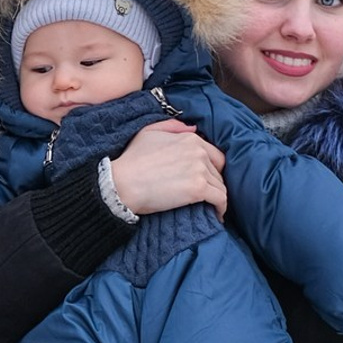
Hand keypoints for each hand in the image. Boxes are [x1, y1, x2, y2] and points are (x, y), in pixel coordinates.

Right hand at [112, 119, 226, 219]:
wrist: (121, 183)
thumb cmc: (131, 160)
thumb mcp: (148, 133)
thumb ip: (172, 126)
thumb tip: (192, 128)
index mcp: (190, 139)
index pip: (214, 154)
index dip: (212, 168)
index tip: (206, 180)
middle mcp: (199, 152)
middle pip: (219, 170)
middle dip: (214, 183)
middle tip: (207, 196)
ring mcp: (200, 170)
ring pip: (221, 185)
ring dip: (216, 197)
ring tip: (210, 208)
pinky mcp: (198, 189)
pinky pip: (220, 199)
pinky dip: (221, 208)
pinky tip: (216, 215)